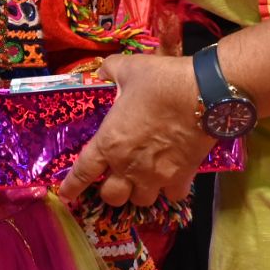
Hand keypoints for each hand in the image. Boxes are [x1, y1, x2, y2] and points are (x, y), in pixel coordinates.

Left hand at [58, 53, 207, 209]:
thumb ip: (110, 71)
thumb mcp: (129, 68)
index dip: (72, 186)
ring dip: (140, 192)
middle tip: (117, 179)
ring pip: (142, 201)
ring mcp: (156, 176)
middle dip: (112, 192)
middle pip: (112, 197)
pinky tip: (172, 178)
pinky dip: (170, 190)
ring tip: (145, 179)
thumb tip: (102, 71)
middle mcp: (128, 166)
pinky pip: (172, 195)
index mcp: (109, 142)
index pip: (83, 172)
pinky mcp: (181, 177)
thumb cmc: (160, 81)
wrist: (202, 94)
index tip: (67, 194)